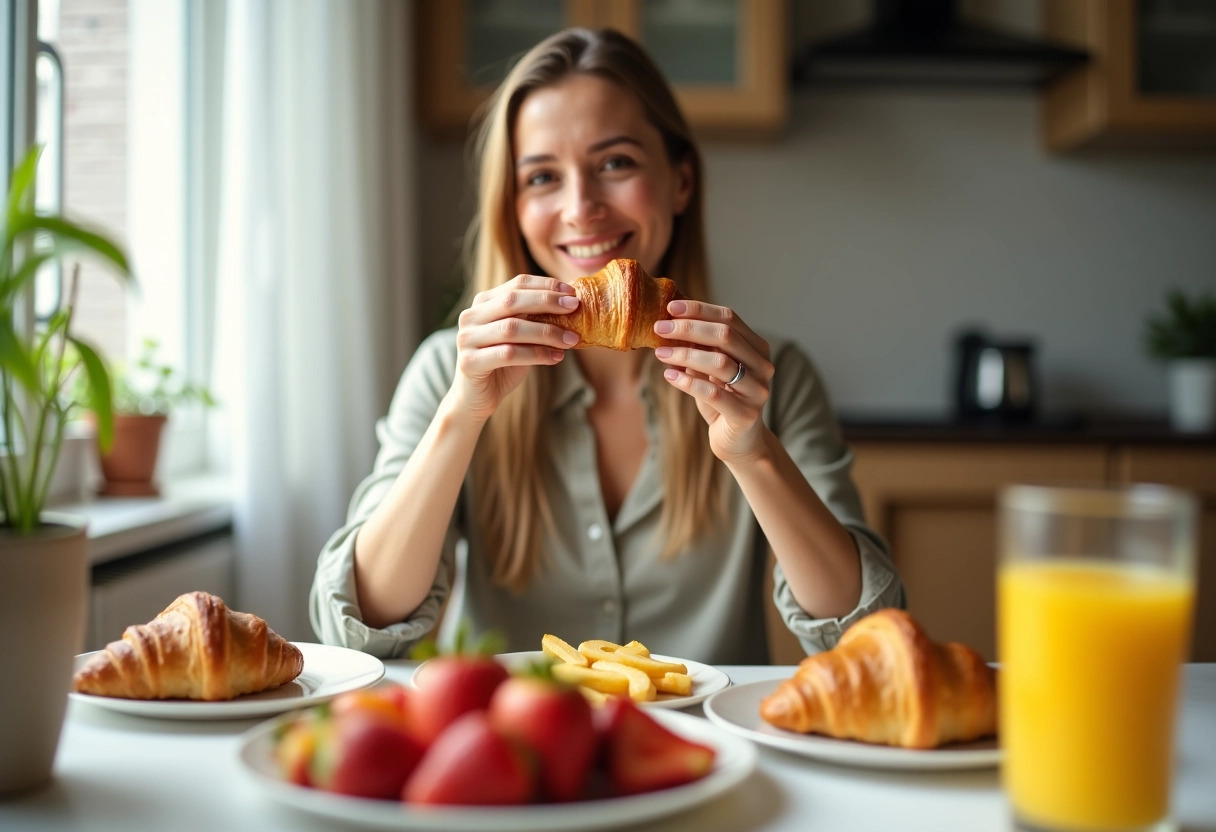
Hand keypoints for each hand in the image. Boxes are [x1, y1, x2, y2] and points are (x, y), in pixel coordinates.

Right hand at [451, 275, 580, 421]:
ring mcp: (467, 338)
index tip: (572, 292)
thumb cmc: (503, 364)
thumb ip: (536, 320)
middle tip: (575, 307)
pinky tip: (557, 357)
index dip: (545, 286)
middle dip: (547, 302)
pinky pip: (508, 354)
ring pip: (511, 328)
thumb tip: (572, 306)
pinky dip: (537, 354)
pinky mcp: (469, 362)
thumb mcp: (522, 338)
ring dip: (547, 332)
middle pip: (512, 301)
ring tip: (572, 339)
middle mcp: (471, 316)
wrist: (476, 398)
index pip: (517, 284)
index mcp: (483, 303)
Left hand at [652, 300, 773, 464]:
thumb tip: (668, 322)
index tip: (670, 308)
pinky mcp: (745, 414)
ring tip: (660, 353)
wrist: (738, 441)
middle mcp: (762, 366)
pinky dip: (688, 382)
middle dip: (689, 328)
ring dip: (685, 354)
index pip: (729, 318)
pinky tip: (669, 376)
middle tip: (659, 328)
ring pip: (719, 363)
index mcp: (757, 347)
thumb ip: (699, 347)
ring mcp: (757, 390)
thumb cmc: (721, 399)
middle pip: (725, 336)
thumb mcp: (710, 369)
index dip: (699, 310)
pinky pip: (713, 393)